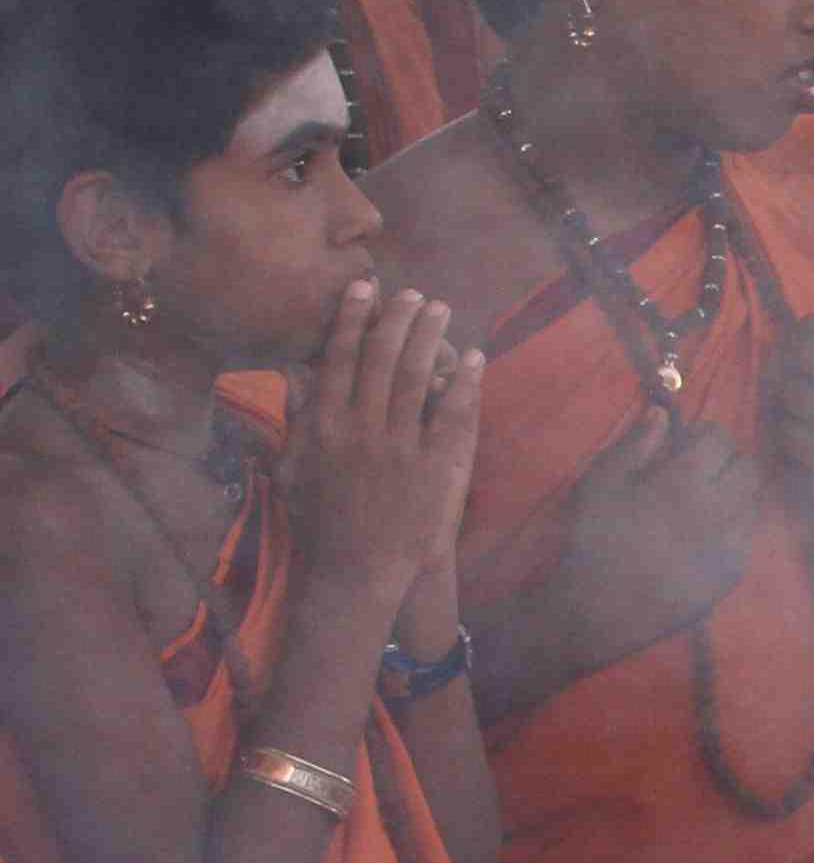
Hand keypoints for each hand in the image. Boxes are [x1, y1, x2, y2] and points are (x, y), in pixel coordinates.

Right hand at [281, 279, 476, 609]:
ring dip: (430, 339)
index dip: (352, 320)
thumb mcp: (290, 471)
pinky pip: (452, 416)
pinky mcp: (432, 468)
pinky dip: (463, 383)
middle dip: (396, 319)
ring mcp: (398, 448)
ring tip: (442, 309)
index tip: (364, 289)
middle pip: (380, 360)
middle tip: (413, 292)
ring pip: (415, 379)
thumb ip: (293, 421)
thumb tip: (295, 377)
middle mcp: (359, 430)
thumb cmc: (317, 523)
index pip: (338, 360)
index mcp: (322, 427)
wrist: (354, 572)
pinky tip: (474, 358)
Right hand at [534, 412, 761, 680]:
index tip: (688, 444)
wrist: (595, 611)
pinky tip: (707, 532)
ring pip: (755, 500)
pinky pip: (749, 535)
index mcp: (684, 482)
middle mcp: (718, 510)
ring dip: (736, 491)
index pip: (721, 439)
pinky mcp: (732, 573)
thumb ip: (635, 445)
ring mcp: (731, 544)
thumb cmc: (590, 541)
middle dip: (728, 460)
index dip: (705, 435)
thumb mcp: (600, 485)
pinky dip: (736, 525)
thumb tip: (663, 413)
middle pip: (748, 467)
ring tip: (705, 500)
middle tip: (700, 470)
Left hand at [770, 316, 813, 573]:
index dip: (811, 326)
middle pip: (811, 356)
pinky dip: (787, 436)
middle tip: (787, 370)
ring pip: (793, 394)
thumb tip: (811, 330)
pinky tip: (799, 442)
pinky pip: (789, 434)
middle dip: (790, 359)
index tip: (801, 334)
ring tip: (796, 411)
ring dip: (785, 401)